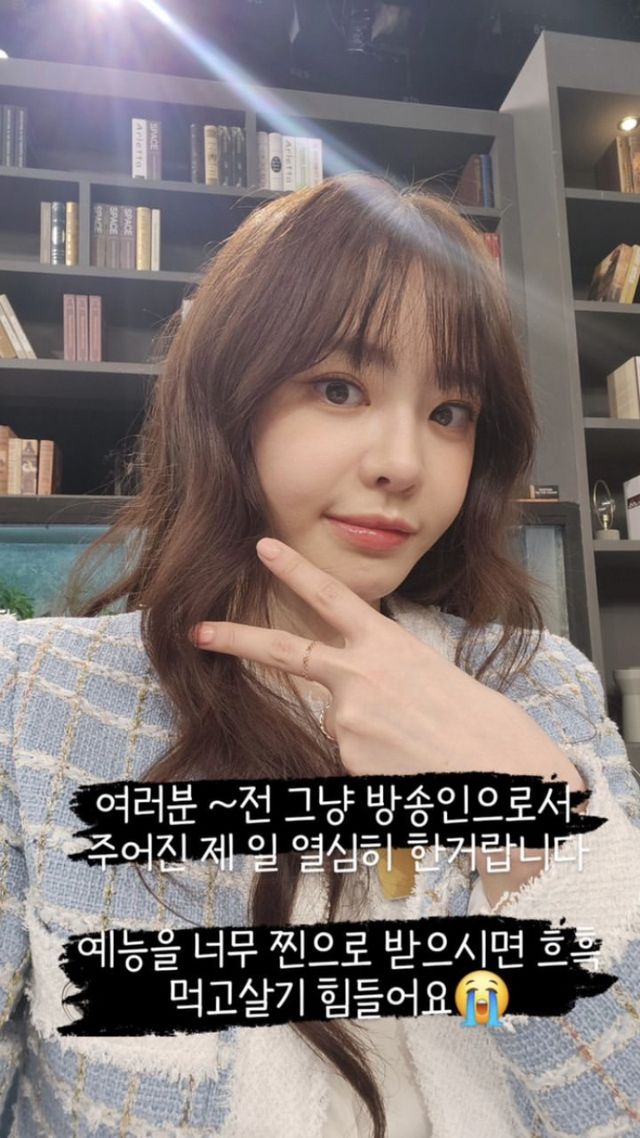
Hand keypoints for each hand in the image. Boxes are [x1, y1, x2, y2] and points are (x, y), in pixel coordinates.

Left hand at [188, 537, 520, 779]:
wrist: (502, 768)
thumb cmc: (481, 724)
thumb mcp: (431, 678)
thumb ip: (384, 675)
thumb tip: (350, 697)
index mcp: (388, 645)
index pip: (332, 597)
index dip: (295, 570)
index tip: (263, 547)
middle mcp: (360, 674)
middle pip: (284, 651)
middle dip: (236, 638)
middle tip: (198, 631)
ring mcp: (348, 717)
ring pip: (335, 724)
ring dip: (364, 737)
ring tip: (413, 750)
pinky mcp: (347, 757)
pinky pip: (347, 759)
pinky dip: (371, 763)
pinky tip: (406, 768)